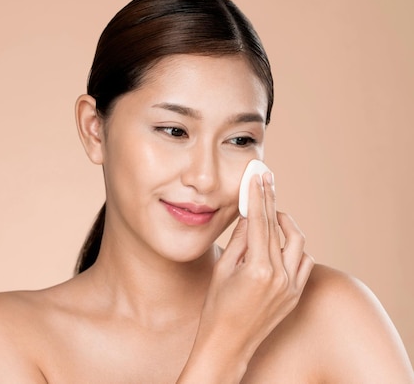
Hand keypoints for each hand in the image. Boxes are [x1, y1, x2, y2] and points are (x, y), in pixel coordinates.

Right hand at [201, 172, 313, 362]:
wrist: (228, 344)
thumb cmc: (217, 307)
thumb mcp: (223, 269)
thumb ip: (239, 241)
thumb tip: (248, 216)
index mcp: (258, 269)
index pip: (260, 222)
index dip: (257, 196)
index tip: (257, 177)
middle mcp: (280, 277)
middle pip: (278, 227)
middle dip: (271, 201)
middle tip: (266, 180)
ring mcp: (291, 287)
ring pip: (297, 242)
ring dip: (285, 224)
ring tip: (271, 214)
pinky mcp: (295, 295)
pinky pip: (303, 262)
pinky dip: (294, 247)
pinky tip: (281, 242)